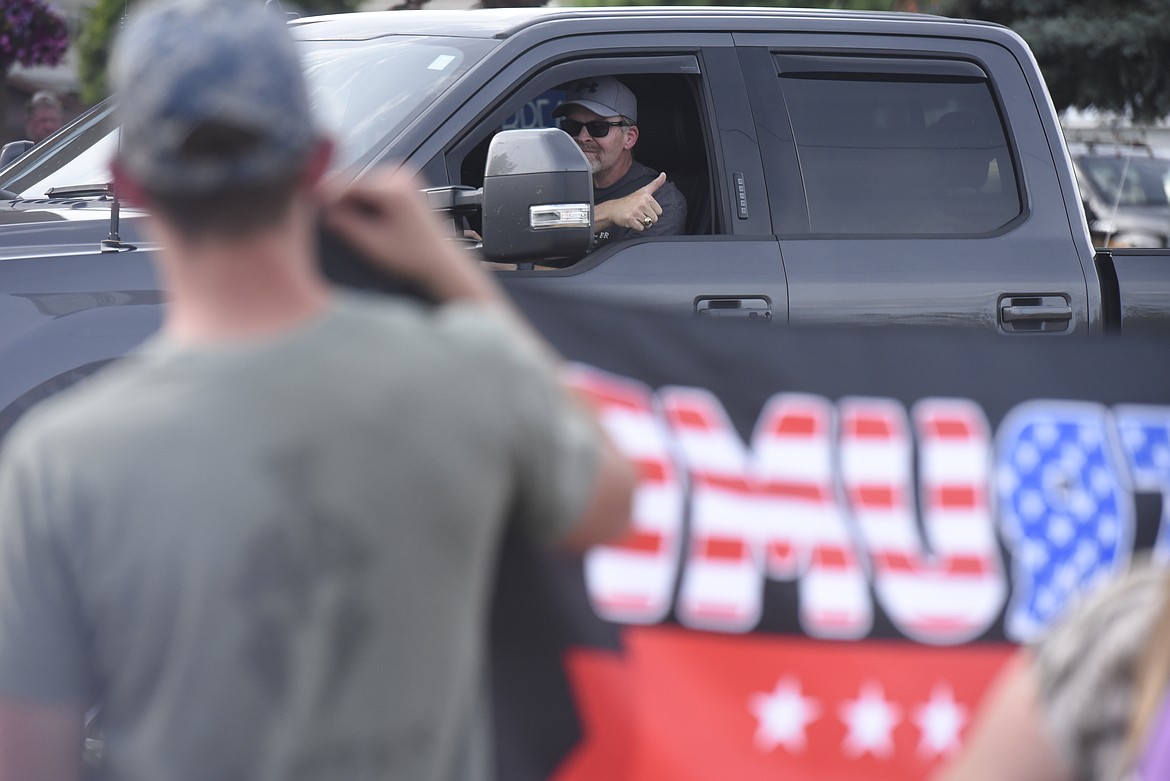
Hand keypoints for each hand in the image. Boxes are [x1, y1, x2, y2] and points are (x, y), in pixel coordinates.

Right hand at [320, 168, 499, 303]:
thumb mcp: (372, 243)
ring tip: (334, 217)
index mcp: (393, 187)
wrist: (441, 264)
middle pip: (352, 180)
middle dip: (334, 196)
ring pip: (359, 184)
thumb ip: (344, 223)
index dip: (323, 193)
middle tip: (315, 212)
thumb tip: (320, 207)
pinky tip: (352, 215)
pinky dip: (358, 200)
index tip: (305, 201)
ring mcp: (402, 178)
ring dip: (346, 198)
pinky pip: (370, 187)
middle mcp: (400, 175)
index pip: (346, 183)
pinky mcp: (402, 185)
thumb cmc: (415, 258)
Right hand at [595, 172, 666, 231]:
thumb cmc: (630, 200)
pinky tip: (631, 220)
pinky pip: (640, 228)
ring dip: (642, 223)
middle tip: (639, 213)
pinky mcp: (630, 219)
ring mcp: (636, 211)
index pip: (659, 212)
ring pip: (648, 224)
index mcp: (647, 197)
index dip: (652, 212)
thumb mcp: (644, 190)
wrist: (614, 208)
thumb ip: (656, 184)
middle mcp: (642, 203)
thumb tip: (664, 174)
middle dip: (648, 219)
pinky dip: (636, 227)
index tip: (644, 208)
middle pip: (654, 219)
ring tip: (635, 216)